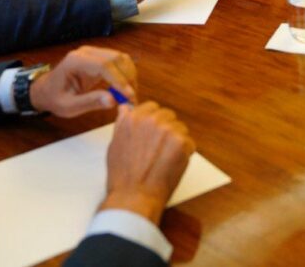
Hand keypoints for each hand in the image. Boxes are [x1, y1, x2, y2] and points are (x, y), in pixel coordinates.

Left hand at [29, 46, 137, 116]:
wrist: (47, 90)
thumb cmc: (55, 97)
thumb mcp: (68, 106)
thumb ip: (90, 102)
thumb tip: (113, 100)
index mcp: (76, 61)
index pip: (104, 65)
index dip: (119, 80)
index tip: (129, 95)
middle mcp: (86, 52)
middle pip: (116, 58)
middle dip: (128, 78)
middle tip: (132, 98)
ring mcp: (94, 53)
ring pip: (121, 58)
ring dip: (130, 75)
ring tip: (129, 95)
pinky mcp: (100, 58)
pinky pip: (119, 62)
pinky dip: (126, 74)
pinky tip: (125, 89)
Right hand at [100, 102, 194, 224]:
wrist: (134, 197)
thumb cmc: (123, 176)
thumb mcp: (114, 144)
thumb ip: (123, 123)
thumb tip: (126, 107)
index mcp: (133, 118)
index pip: (152, 107)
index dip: (154, 120)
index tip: (153, 133)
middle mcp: (150, 120)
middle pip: (168, 115)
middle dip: (166, 129)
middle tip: (161, 149)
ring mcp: (167, 130)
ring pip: (180, 128)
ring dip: (176, 140)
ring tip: (165, 159)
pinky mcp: (181, 142)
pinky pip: (189, 142)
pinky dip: (185, 153)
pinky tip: (173, 165)